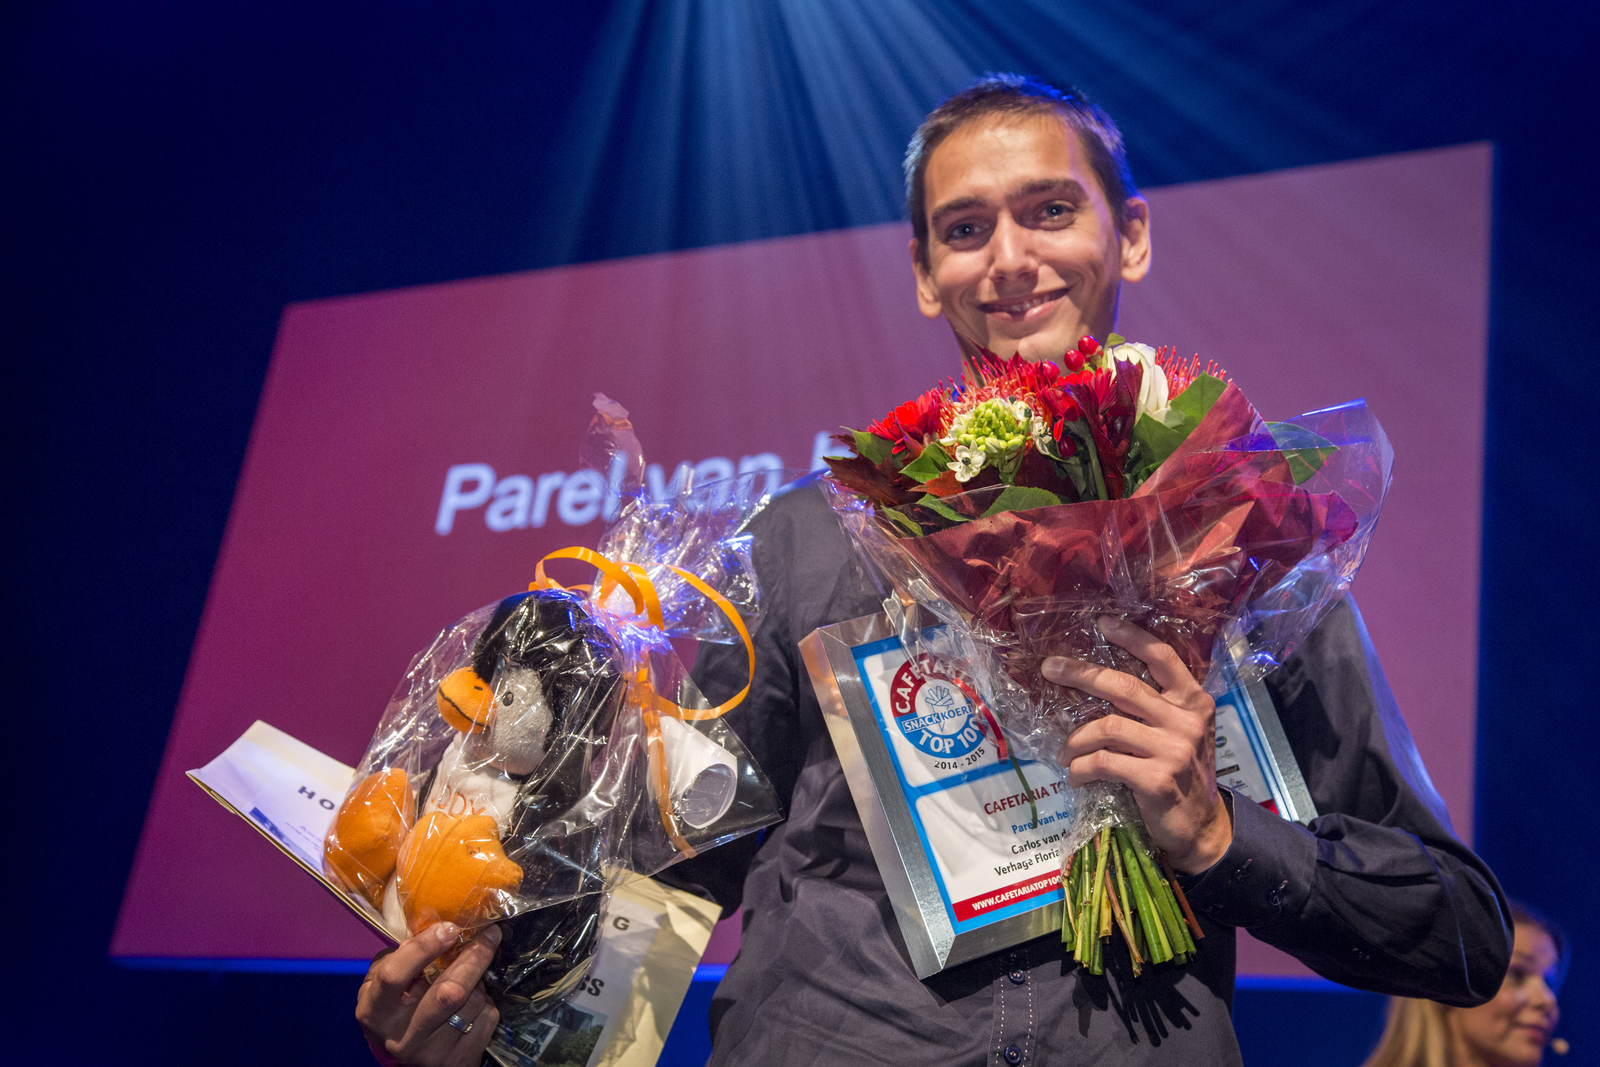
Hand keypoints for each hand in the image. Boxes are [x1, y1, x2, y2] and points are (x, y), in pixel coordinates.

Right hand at [356, 922, 502, 1065]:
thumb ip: (396, 959)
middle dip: (474, 957)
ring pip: (473, 1001)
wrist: (408, 1064)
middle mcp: (402, 1036)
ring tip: (472, 976)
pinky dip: (486, 1002)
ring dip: (480, 980)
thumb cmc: (395, 1013)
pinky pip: (486, 1017)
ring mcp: (433, 1052)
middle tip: (489, 934)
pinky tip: (473, 1003)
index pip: (395, 976)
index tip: (449, 928)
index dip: (423, 948)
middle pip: (448, 992)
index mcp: (376, 1013)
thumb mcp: (380, 988)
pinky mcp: (460, 1059)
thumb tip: (429, 934)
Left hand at [1043, 616, 1231, 874]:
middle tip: (1050, 668)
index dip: (1132, 637)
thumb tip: (1100, 682)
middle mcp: (1186, 720)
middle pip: (1123, 686)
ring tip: (1065, 752)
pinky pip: (1102, 762)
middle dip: (1081, 674)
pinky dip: (1080, 769)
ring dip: (1075, 740)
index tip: (1102, 623)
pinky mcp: (1155, 778)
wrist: (1202, 828)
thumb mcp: (1180, 733)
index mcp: (1194, 702)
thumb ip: (1156, 708)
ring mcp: (1173, 749)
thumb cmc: (1182, 775)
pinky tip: (1076, 777)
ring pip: (1106, 726)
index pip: (1163, 657)